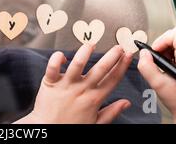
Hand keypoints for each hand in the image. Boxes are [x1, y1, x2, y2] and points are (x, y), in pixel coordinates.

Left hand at [16, 44, 132, 123]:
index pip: (113, 79)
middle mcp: (82, 89)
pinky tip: (62, 54)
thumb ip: (111, 112)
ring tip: (91, 45)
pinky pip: (53, 67)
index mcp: (94, 99)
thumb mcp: (95, 123)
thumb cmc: (69, 126)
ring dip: (85, 52)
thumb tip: (125, 103)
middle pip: (101, 69)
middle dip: (112, 56)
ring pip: (78, 64)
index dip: (122, 65)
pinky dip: (57, 58)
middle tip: (119, 46)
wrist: (47, 130)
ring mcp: (66, 85)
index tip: (128, 55)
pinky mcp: (51, 82)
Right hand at [137, 26, 175, 122]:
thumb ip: (147, 67)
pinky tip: (168, 67)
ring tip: (163, 66)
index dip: (162, 40)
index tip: (156, 52)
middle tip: (158, 60)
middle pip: (174, 35)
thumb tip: (143, 53)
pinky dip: (168, 54)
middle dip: (162, 45)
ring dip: (164, 51)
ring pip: (175, 41)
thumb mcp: (158, 84)